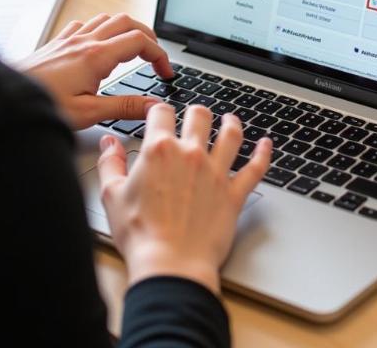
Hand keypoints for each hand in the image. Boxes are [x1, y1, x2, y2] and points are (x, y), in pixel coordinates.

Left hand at [17, 12, 173, 129]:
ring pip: (108, 18)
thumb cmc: (41, 107)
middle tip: (156, 57)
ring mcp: (69, 39)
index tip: (165, 72)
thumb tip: (153, 105)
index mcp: (96, 56)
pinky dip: (102, 28)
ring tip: (135, 47)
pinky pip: (86, 24)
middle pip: (128, 22)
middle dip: (149, 36)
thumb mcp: (88, 113)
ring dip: (127, 29)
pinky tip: (99, 43)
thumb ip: (125, 107)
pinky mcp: (57, 43)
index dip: (160, 54)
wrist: (4, 100)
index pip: (140, 42)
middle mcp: (84, 42)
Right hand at [98, 104, 270, 294]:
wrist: (170, 266)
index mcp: (159, 150)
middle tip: (195, 116)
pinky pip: (255, 168)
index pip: (162, 113)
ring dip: (232, 123)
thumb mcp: (112, 195)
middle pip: (199, 116)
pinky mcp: (233, 194)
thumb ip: (110, 163)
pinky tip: (266, 144)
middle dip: (196, 113)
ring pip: (231, 135)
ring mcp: (215, 172)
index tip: (159, 113)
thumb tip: (110, 143)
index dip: (159, 110)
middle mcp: (190, 154)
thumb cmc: (140, 235)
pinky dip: (263, 154)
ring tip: (231, 119)